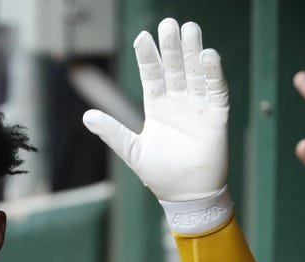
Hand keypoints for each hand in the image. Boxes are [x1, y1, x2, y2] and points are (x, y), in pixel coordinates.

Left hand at [83, 18, 227, 202]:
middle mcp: (178, 102)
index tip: (142, 37)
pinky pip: (216, 90)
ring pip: (195, 73)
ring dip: (192, 52)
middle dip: (171, 46)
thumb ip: (112, 132)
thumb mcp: (132, 151)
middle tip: (169, 23)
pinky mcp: (216, 115)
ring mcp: (198, 106)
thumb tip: (87, 116)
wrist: (187, 195)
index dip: (148, 57)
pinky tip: (207, 56)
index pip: (152, 75)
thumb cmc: (160, 174)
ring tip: (190, 29)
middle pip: (175, 67)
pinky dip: (212, 74)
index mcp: (157, 107)